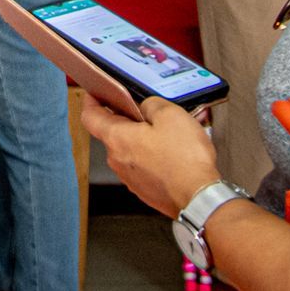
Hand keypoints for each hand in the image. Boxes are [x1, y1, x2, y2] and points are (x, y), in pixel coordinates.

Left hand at [78, 93, 221, 216]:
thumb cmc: (184, 160)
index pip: (90, 116)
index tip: (94, 93)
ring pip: (130, 150)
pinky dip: (152, 156)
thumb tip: (146, 106)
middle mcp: (118, 160)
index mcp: (117, 138)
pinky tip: (172, 153)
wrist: (199, 197)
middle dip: (127, 119)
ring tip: (167, 133)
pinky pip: (142, 166)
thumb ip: (151, 104)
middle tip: (146, 111)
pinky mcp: (144, 189)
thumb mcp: (170, 114)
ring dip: (143, 139)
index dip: (91, 101)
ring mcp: (130, 177)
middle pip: (112, 132)